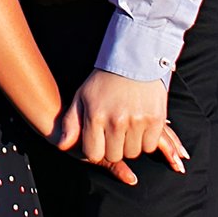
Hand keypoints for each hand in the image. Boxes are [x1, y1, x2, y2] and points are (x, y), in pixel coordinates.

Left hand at [51, 70, 187, 185]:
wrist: (134, 61)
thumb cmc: (104, 81)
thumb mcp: (81, 97)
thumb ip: (71, 123)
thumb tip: (61, 146)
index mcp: (96, 117)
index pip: (94, 154)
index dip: (96, 150)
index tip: (99, 140)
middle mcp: (116, 121)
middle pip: (114, 155)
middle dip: (113, 148)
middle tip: (115, 132)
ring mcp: (137, 121)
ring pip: (133, 152)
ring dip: (130, 144)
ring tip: (127, 127)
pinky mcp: (156, 120)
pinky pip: (150, 145)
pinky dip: (146, 140)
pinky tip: (140, 126)